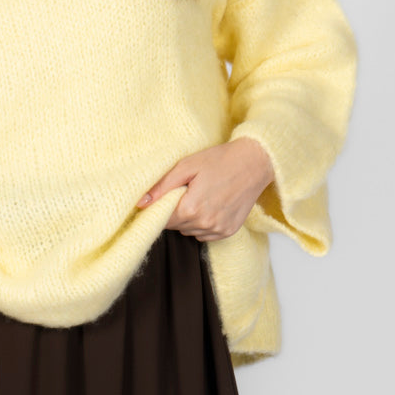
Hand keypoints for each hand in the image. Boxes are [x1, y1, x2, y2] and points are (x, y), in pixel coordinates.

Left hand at [135, 137, 273, 240]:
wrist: (255, 162)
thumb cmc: (220, 160)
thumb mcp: (186, 166)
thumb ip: (162, 186)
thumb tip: (140, 204)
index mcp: (191, 208)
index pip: (162, 220)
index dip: (160, 208)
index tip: (165, 196)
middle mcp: (205, 224)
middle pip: (175, 226)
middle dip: (175, 211)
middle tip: (186, 191)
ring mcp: (218, 230)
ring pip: (189, 231)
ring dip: (189, 218)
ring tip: (200, 196)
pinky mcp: (228, 232)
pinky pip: (205, 234)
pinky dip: (203, 223)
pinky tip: (210, 205)